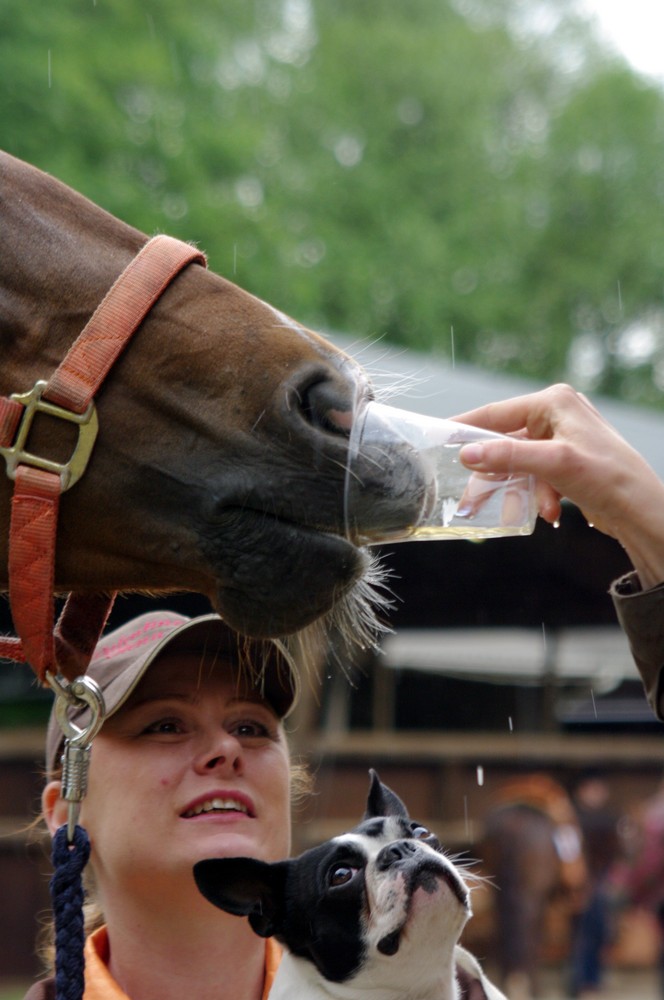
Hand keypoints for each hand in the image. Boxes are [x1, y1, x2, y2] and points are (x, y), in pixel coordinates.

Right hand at [454, 383, 663, 587]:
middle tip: (469, 497)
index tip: (437, 437)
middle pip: (506, 442)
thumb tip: (468, 452)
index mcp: (554, 402)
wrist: (641, 510)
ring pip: (520, 463)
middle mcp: (556, 415)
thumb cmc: (608, 477)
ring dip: (519, 490)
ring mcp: (562, 438)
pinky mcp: (566, 461)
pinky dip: (538, 495)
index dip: (465, 427)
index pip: (497, 412)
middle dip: (494, 474)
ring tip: (518, 512)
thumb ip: (508, 455)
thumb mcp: (553, 463)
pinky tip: (550, 511)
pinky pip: (536, 476)